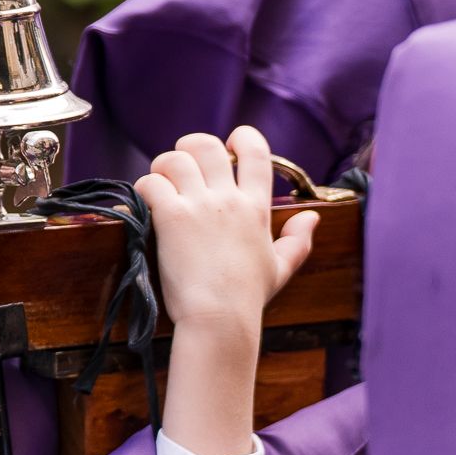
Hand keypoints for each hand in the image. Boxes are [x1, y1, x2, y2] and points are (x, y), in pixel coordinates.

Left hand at [138, 127, 316, 331]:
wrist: (220, 316)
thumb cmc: (248, 297)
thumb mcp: (281, 268)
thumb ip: (298, 240)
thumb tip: (312, 217)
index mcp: (256, 208)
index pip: (256, 152)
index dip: (243, 137)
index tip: (232, 140)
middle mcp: (229, 199)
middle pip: (206, 145)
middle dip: (190, 148)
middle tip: (182, 166)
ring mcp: (199, 205)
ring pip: (174, 159)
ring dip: (162, 168)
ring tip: (160, 186)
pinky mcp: (171, 217)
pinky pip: (150, 184)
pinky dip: (143, 190)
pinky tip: (144, 207)